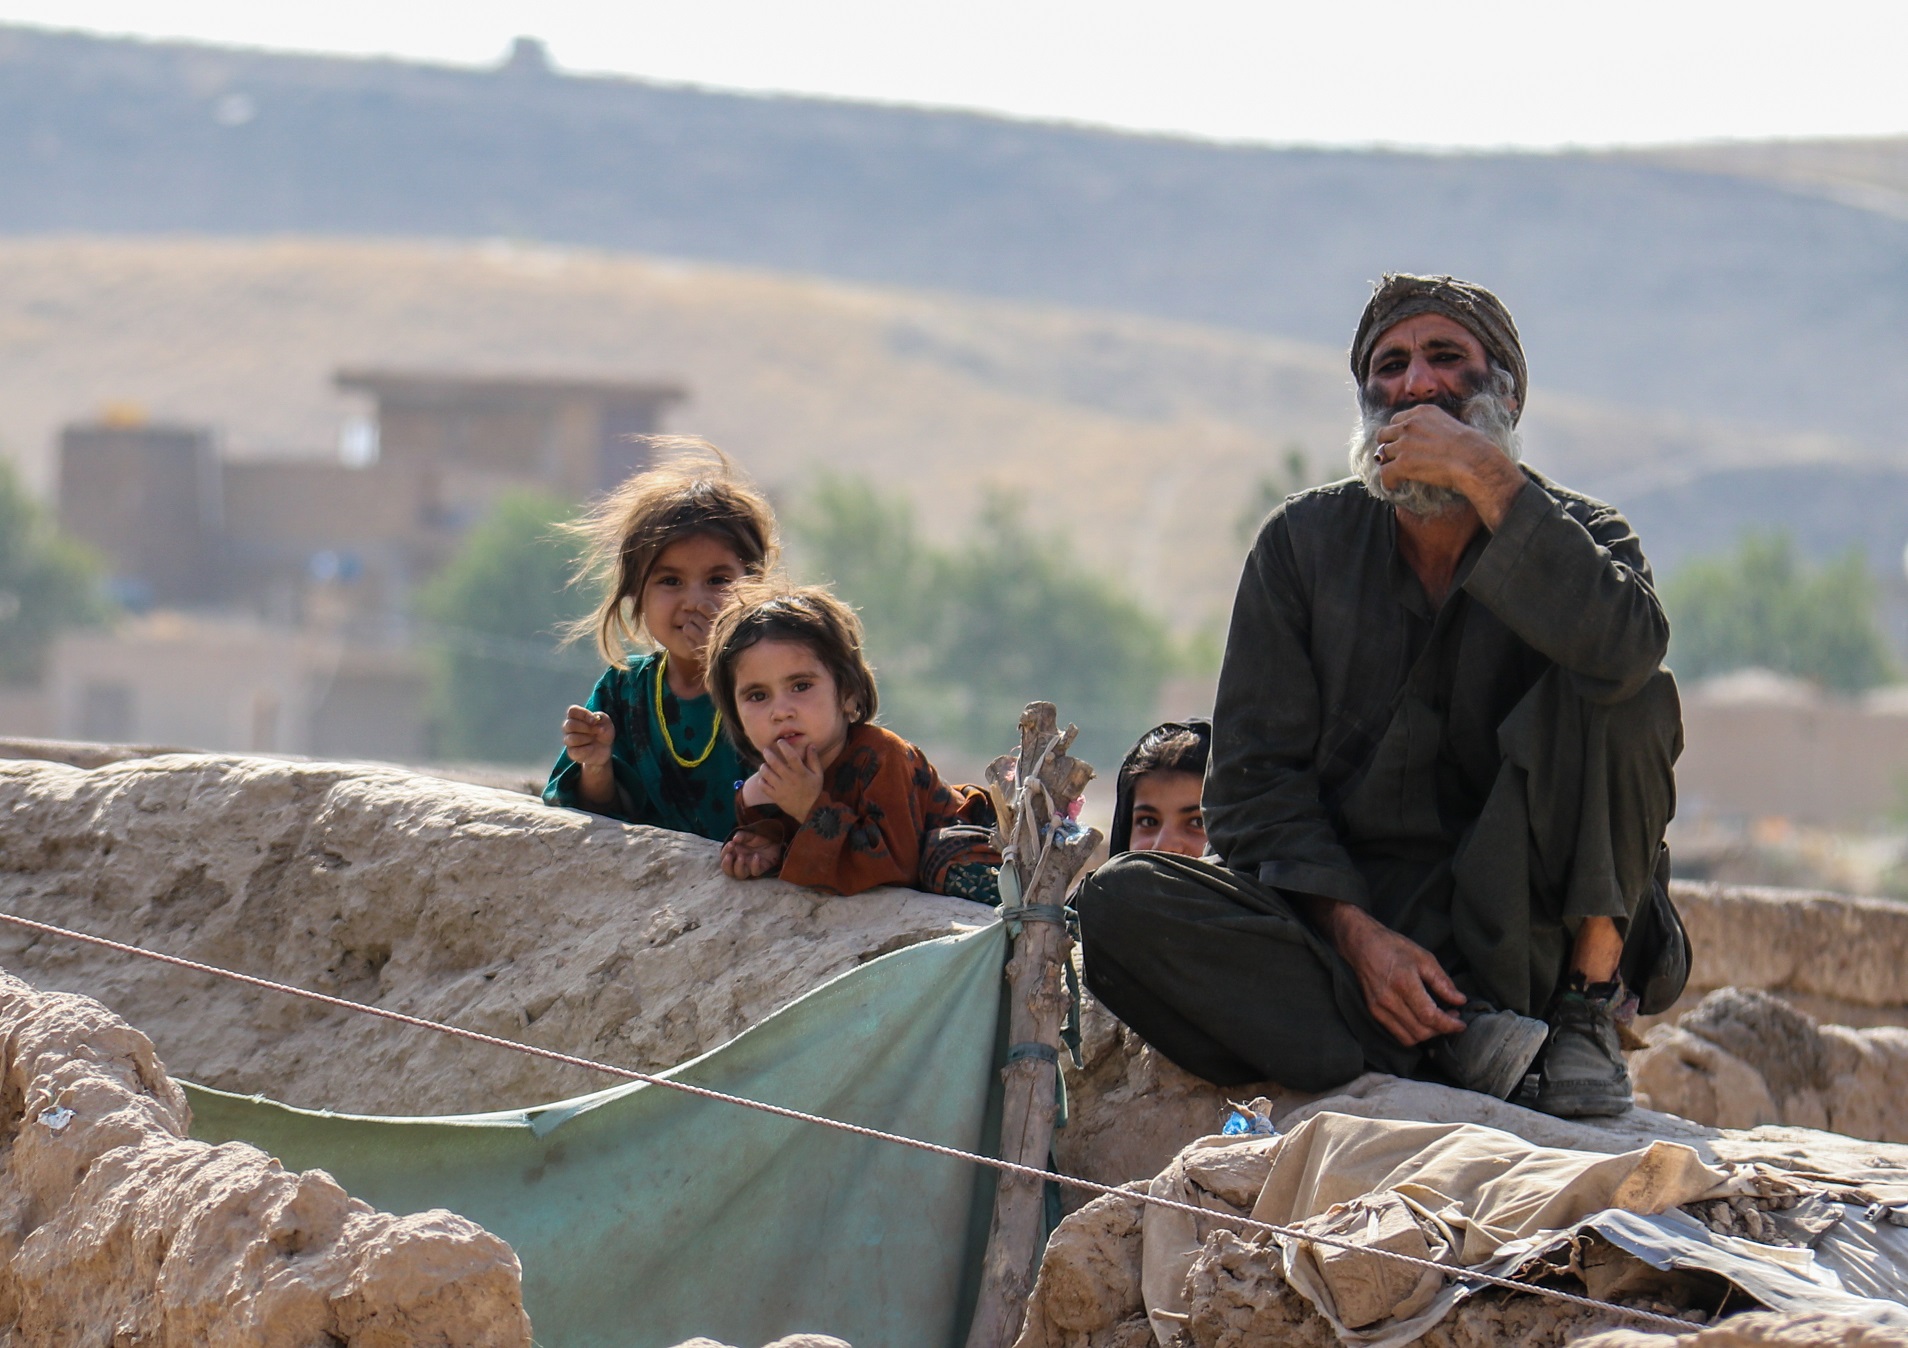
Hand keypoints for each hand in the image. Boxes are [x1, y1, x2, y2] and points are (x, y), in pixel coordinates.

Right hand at [560, 705, 613, 769]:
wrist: (606, 749)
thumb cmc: (603, 732)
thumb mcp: (606, 722)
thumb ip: (600, 717)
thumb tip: (594, 721)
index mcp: (575, 716)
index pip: (572, 711)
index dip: (583, 714)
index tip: (595, 720)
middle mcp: (569, 727)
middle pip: (570, 725)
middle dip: (588, 728)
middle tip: (598, 731)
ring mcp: (568, 740)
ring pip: (572, 738)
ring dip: (587, 738)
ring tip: (594, 739)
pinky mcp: (571, 752)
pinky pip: (576, 751)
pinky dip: (588, 749)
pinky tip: (592, 748)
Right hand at [721, 830, 784, 879]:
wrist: (776, 841)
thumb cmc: (760, 839)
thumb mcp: (750, 835)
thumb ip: (742, 835)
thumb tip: (734, 839)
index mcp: (735, 854)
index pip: (724, 857)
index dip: (725, 852)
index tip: (731, 844)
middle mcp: (740, 863)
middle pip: (728, 871)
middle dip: (726, 864)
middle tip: (730, 855)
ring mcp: (750, 868)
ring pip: (740, 875)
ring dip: (738, 867)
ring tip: (741, 857)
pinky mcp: (760, 870)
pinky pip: (755, 872)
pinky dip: (754, 865)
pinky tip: (756, 856)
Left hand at [752, 739, 823, 821]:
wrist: (811, 811)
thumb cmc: (814, 790)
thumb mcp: (818, 774)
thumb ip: (813, 759)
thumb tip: (810, 745)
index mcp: (801, 773)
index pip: (791, 756)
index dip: (784, 747)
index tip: (780, 741)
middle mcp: (790, 779)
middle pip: (775, 763)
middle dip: (768, 754)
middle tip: (765, 750)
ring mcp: (781, 788)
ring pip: (767, 774)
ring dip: (763, 767)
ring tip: (764, 765)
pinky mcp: (775, 797)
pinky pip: (763, 786)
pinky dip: (761, 780)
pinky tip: (764, 778)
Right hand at [1326, 903, 1466, 1046]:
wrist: (1362, 945)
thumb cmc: (1394, 948)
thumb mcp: (1424, 958)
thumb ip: (1442, 982)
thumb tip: (1459, 1001)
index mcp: (1404, 983)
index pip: (1429, 1016)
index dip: (1448, 1024)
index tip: (1461, 1024)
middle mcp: (1389, 1000)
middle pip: (1420, 1031)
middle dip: (1441, 1030)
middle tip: (1452, 1018)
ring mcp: (1378, 1008)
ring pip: (1409, 1037)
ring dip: (1427, 1034)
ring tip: (1437, 1021)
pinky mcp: (1374, 1012)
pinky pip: (1397, 1034)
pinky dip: (1413, 1033)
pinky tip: (1421, 1021)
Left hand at [1373, 405, 1524, 528]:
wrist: (1475, 461)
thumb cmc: (1473, 446)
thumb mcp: (1451, 423)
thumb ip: (1434, 426)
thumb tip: (1432, 437)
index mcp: (1422, 412)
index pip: (1396, 420)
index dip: (1396, 433)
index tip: (1399, 442)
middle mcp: (1410, 424)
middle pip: (1384, 434)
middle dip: (1387, 445)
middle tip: (1393, 457)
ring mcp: (1404, 444)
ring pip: (1383, 454)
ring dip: (1388, 464)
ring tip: (1395, 474)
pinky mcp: (1403, 464)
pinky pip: (1385, 473)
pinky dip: (1388, 481)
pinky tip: (1394, 486)